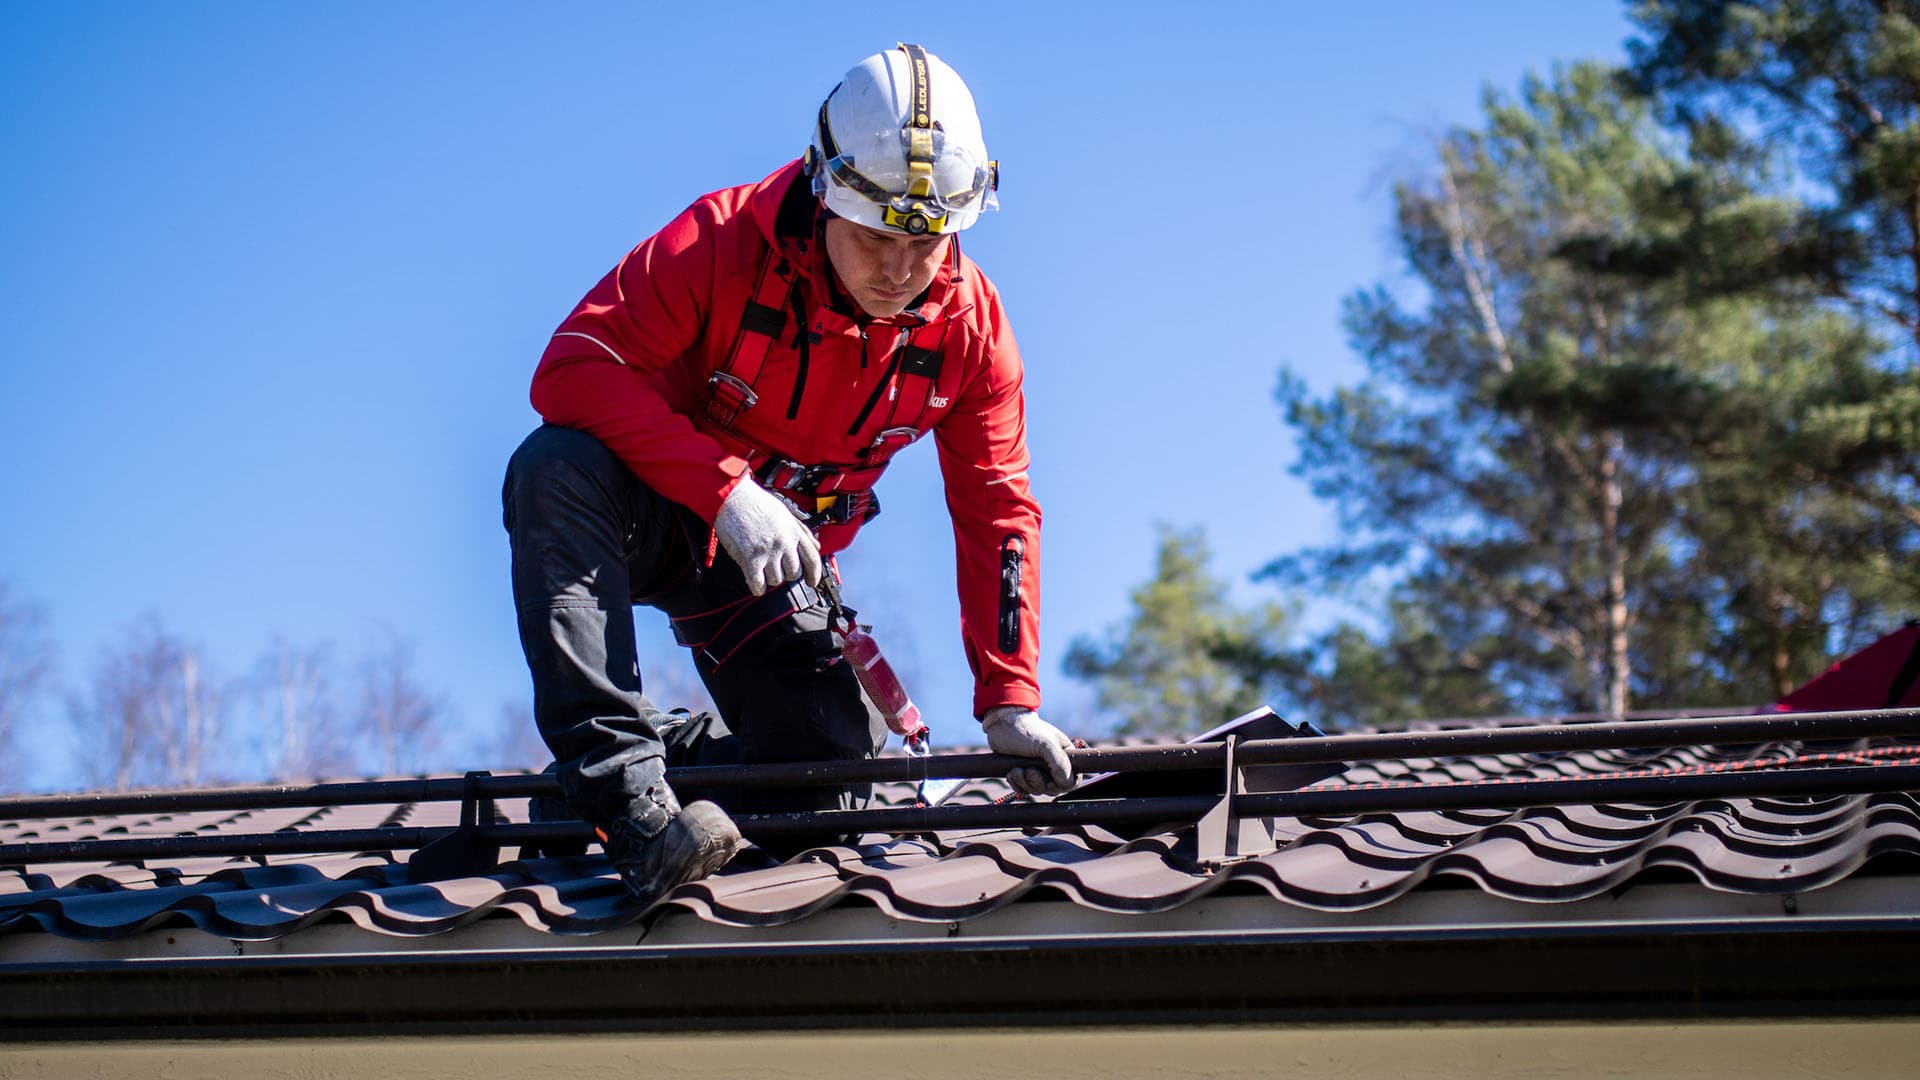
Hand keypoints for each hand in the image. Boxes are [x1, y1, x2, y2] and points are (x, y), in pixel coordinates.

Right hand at [713, 477, 823, 595]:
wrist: (731, 498)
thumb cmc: (755, 502)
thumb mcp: (785, 511)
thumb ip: (801, 529)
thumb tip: (815, 544)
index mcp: (794, 531)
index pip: (812, 559)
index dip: (814, 574)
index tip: (812, 582)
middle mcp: (784, 543)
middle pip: (794, 573)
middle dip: (787, 574)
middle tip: (777, 568)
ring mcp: (768, 552)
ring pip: (776, 580)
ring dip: (770, 579)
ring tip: (762, 568)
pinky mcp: (750, 559)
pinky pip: (758, 584)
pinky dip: (757, 587)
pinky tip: (755, 582)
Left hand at [981, 706, 1075, 795]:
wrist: (1002, 724)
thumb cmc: (1026, 730)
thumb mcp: (1046, 744)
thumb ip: (1060, 763)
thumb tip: (1066, 783)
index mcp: (1065, 756)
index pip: (1072, 780)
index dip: (1061, 785)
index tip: (1049, 781)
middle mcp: (1053, 764)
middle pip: (1053, 789)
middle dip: (1038, 782)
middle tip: (1028, 770)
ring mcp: (1037, 770)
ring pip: (1037, 790)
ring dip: (1025, 782)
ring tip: (1016, 768)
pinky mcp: (1023, 774)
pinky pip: (1024, 790)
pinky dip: (1017, 784)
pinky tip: (1011, 772)